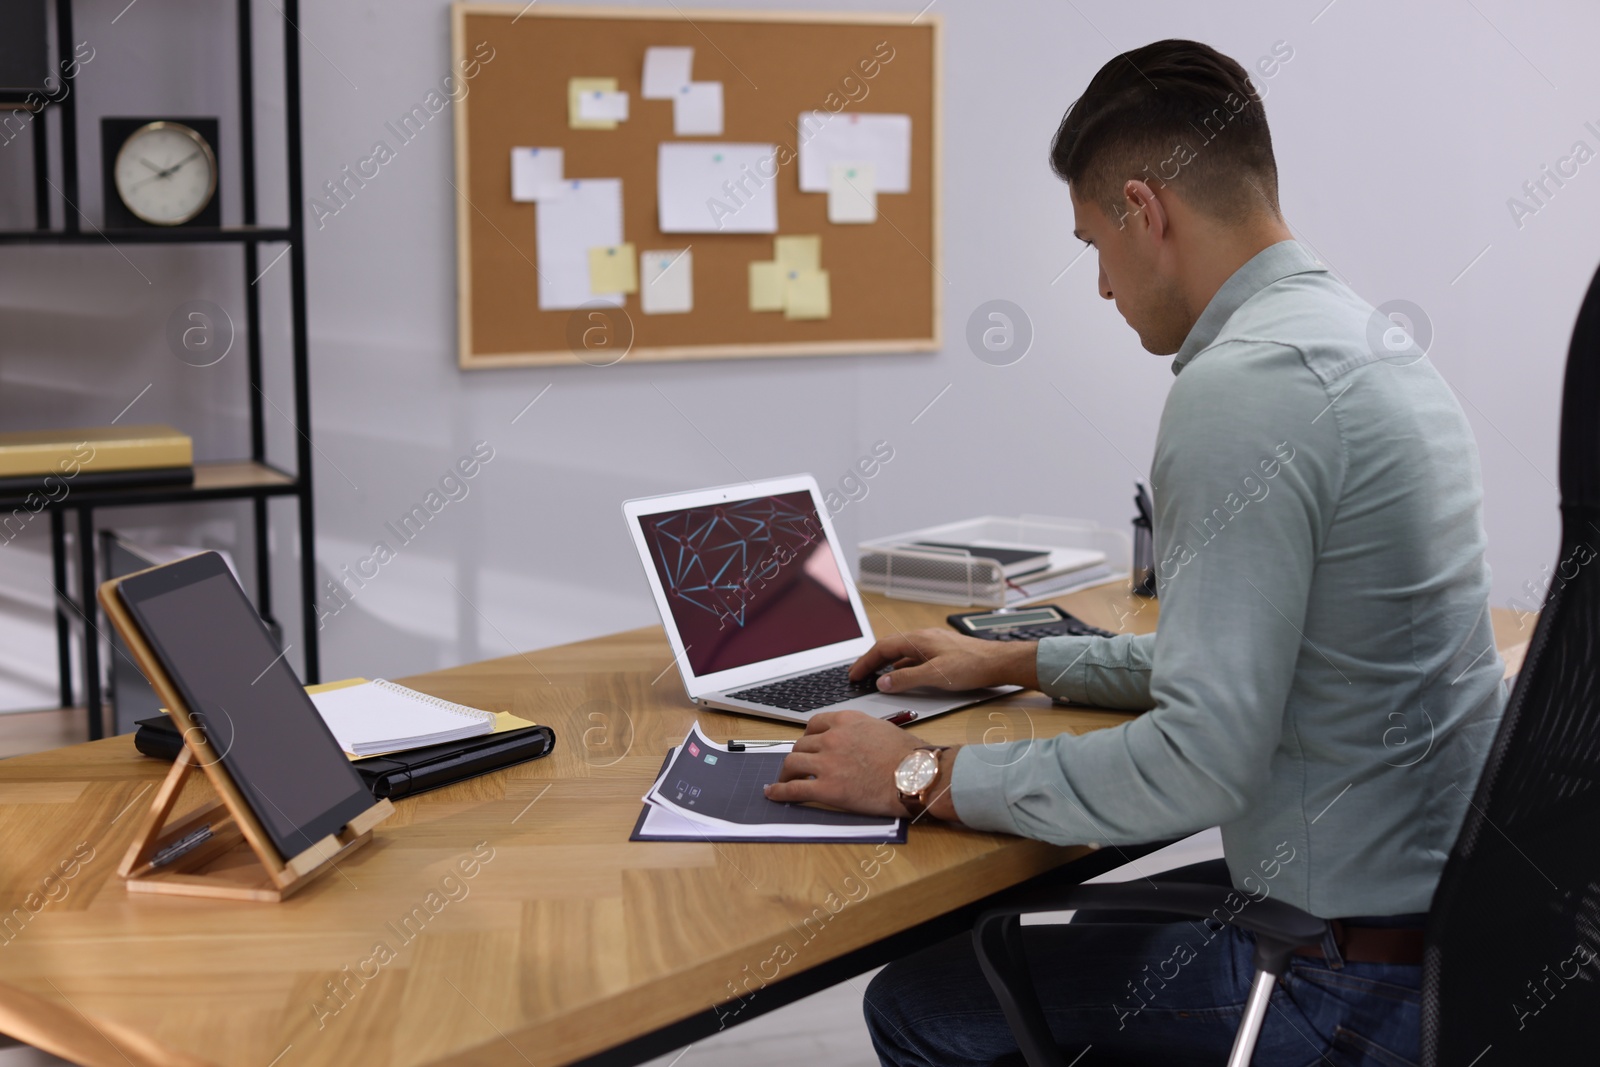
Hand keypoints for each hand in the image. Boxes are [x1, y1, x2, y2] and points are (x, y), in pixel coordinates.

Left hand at [764, 710, 929, 816]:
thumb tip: (852, 742)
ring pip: (792, 764)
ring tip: (783, 781)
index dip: (808, 737)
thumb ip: (859, 732)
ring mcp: (828, 763)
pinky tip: (772, 794)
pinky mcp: (828, 789)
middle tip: (797, 767)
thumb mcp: (881, 729)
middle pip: (801, 745)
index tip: (807, 745)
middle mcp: (833, 738)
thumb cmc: (909, 756)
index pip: (814, 724)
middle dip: (798, 756)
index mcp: (846, 721)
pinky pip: (794, 789)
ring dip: (785, 773)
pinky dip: (779, 792)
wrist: (917, 776)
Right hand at [847, 627, 1038, 692]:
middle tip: (858, 674)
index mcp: (918, 640)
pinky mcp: (941, 652)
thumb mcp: (936, 676)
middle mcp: (923, 638)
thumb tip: (883, 683)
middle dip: (871, 661)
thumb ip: (907, 679)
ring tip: (875, 676)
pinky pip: (913, 656)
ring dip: (886, 664)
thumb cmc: (972, 666)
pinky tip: (904, 676)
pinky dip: (902, 666)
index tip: (853, 674)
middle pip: (889, 648)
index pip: (882, 648)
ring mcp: (933, 644)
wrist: (999, 662)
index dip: (865, 662)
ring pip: (902, 652)